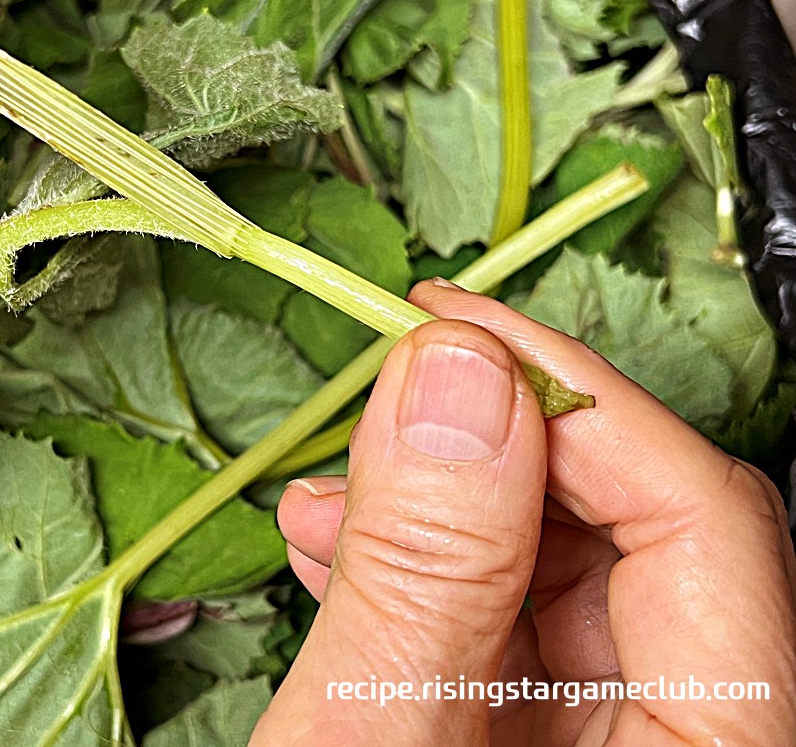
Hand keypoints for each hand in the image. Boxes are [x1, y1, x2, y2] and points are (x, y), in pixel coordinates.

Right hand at [252, 279, 795, 744]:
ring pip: (574, 578)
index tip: (454, 330)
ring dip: (442, 515)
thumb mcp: (372, 739)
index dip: (572, 396)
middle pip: (642, 537)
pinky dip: (433, 582)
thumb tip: (455, 377)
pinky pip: (525, 636)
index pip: (703, 520)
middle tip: (392, 397)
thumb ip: (425, 566)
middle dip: (491, 449)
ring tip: (331, 501)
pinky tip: (347, 557)